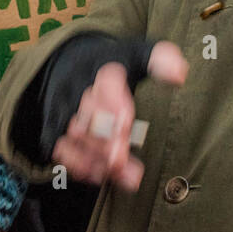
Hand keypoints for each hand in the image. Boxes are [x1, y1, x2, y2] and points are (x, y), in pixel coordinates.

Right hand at [53, 41, 188, 191]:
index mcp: (102, 67)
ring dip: (95, 158)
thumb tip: (179, 75)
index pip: (106, 82)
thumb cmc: (110, 65)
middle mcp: (78, 87)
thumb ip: (162, 60)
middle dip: (104, 140)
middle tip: (121, 161)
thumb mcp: (138, 55)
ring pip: (72, 136)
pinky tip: (98, 176)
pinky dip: (77, 165)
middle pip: (88, 115)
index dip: (113, 104)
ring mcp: (63, 109)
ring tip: (122, 174)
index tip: (126, 122)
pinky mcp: (53, 128)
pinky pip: (59, 149)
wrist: (66, 64)